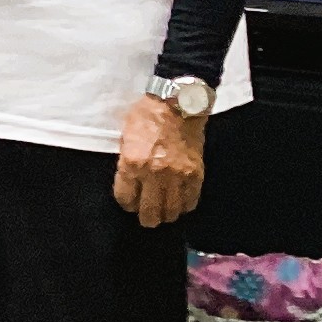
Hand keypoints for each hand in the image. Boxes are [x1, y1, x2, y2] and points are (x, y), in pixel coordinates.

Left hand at [113, 93, 206, 227]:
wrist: (178, 103)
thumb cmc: (148, 115)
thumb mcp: (125, 136)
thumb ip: (126, 161)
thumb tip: (129, 182)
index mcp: (132, 163)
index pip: (126, 199)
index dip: (127, 204)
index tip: (130, 203)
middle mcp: (154, 173)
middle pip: (149, 212)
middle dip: (146, 218)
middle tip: (147, 217)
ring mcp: (177, 175)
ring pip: (172, 211)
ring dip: (166, 214)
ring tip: (164, 212)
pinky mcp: (195, 173)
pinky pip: (191, 200)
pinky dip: (185, 205)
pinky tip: (180, 203)